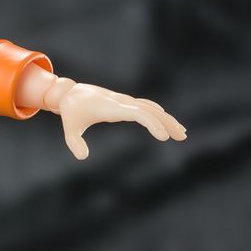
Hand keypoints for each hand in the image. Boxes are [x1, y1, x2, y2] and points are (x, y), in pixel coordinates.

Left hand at [45, 79, 186, 159]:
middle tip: (181, 136)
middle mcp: (122, 102)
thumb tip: (83, 157)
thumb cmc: (71, 111)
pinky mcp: (125, 102)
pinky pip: (146, 106)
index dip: (152, 124)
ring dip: (166, 119)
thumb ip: (74, 143)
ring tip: (181, 132)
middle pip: (150, 110)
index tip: (163, 137)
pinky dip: (158, 113)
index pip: (138, 113)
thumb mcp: (69, 128)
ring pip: (151, 107)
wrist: (70, 92)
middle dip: (167, 123)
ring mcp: (125, 101)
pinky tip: (167, 121)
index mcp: (112, 107)